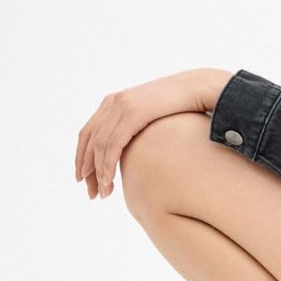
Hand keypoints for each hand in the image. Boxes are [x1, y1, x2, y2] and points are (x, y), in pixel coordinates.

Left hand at [75, 68, 231, 199]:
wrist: (198, 87)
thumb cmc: (181, 105)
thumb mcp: (152, 115)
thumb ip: (138, 126)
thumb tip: (135, 148)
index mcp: (113, 102)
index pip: (87, 133)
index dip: (81, 157)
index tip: (85, 179)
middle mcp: (112, 103)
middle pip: (88, 141)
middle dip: (87, 170)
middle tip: (91, 193)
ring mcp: (121, 106)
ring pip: (99, 146)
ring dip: (99, 173)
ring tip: (104, 193)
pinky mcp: (133, 113)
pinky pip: (112, 144)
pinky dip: (107, 165)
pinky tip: (109, 180)